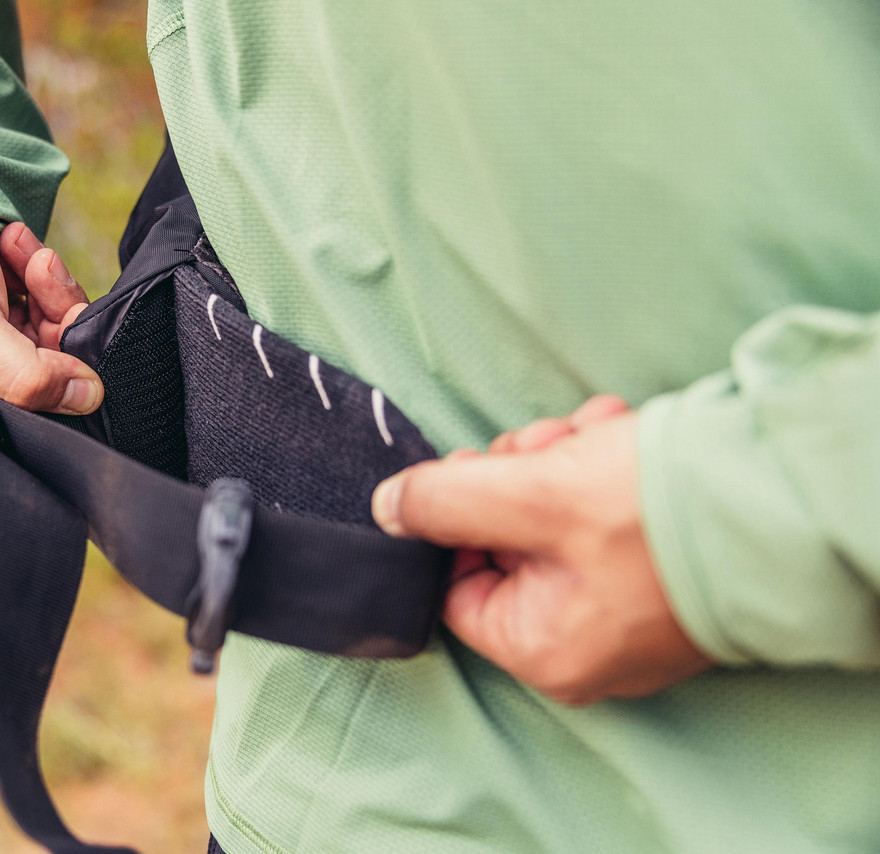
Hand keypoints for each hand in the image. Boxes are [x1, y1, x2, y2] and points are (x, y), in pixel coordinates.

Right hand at [0, 223, 101, 453]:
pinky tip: (14, 244)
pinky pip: (52, 310)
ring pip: (61, 337)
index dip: (60, 372)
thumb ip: (24, 373)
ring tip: (15, 245)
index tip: (56, 319)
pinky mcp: (11, 326)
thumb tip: (89, 399)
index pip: (37, 417)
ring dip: (47, 284)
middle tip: (38, 266)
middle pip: (58, 375)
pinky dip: (41, 273)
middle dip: (55, 313)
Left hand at [372, 396, 710, 704]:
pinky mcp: (656, 567)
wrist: (784, 502)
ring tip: (595, 434)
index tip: (474, 474)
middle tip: (546, 446)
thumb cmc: (655, 516)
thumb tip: (387, 508)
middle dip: (515, 476)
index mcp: (542, 648)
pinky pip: (600, 514)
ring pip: (550, 516)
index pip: (456, 581)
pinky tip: (619, 436)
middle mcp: (582, 641)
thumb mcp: (529, 495)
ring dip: (560, 460)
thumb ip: (445, 501)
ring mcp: (624, 606)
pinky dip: (601, 466)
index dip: (454, 519)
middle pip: (502, 542)